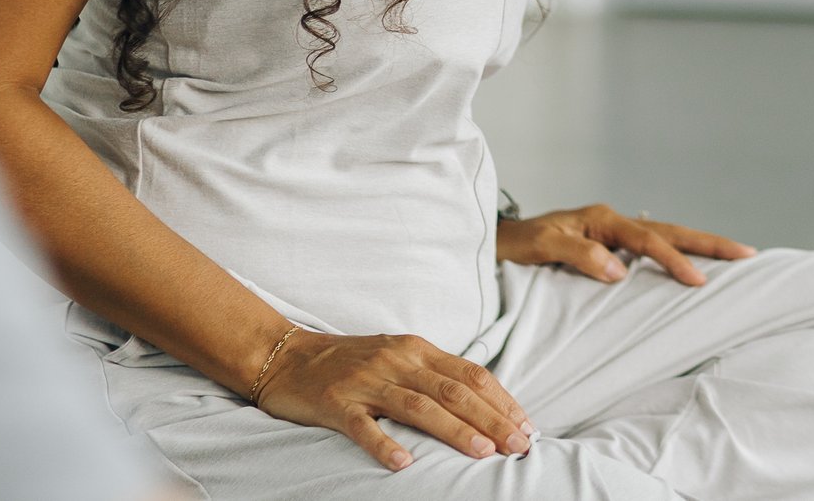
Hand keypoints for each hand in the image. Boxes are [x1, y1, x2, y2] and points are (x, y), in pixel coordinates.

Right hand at [252, 329, 533, 471]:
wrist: (286, 356)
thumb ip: (433, 376)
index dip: (501, 400)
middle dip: (491, 419)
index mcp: (416, 349)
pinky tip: (404, 464)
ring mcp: (366, 382)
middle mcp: (396, 361)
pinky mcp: (335, 403)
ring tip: (483, 453)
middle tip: (519, 445)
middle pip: (453, 390)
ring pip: (418, 406)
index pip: (469, 374)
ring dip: (454, 430)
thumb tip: (481, 404)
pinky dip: (384, 444)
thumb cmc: (349, 362)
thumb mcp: (397, 358)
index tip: (527, 426)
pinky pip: (362, 426)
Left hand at [496, 203, 755, 287]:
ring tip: (735, 255)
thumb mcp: (542, 246)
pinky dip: (678, 253)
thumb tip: (620, 269)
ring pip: (666, 235)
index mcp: (602, 219)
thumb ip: (580, 254)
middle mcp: (613, 221)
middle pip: (669, 229)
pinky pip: (653, 248)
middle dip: (708, 243)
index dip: (673, 259)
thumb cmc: (518, 244)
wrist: (501, 241)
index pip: (647, 240)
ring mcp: (615, 232)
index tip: (697, 281)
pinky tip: (695, 264)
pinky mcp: (613, 245)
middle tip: (747, 253)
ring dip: (699, 246)